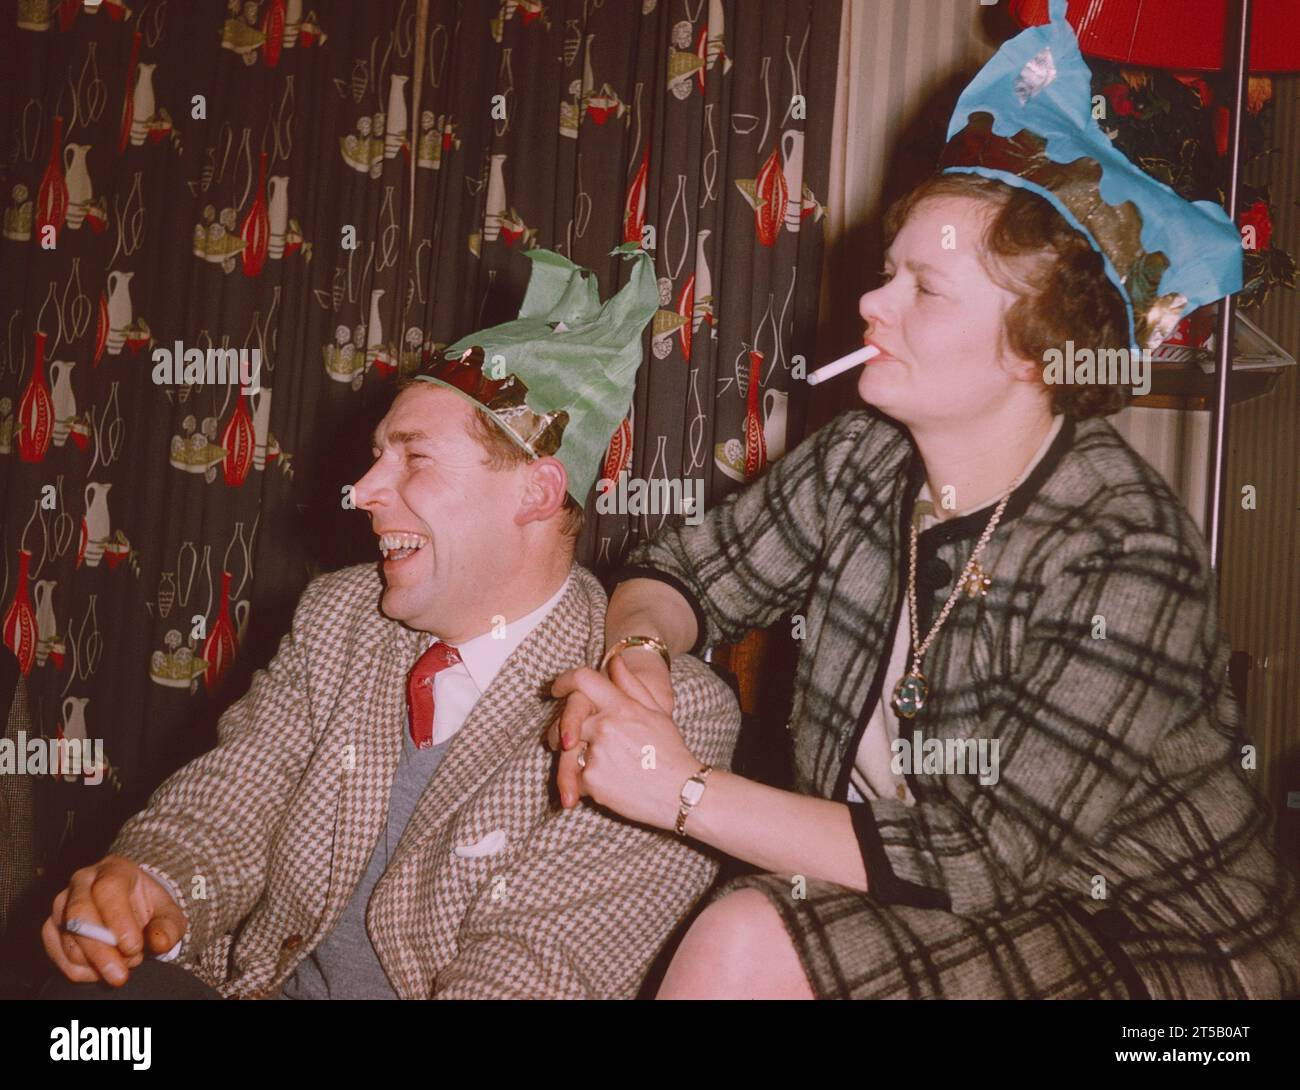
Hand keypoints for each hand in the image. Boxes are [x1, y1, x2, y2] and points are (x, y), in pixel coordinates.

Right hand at [41, 854, 187, 985]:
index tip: (133, 947)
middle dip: (101, 951)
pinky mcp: (50, 927)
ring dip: (93, 961)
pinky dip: (79, 970)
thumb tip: (160, 943)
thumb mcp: (168, 913)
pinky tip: (100, 971)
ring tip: (121, 964)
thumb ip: (168, 926)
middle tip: (121, 973)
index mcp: (113, 869)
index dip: (119, 921)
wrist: (131, 907)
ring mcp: (62, 904)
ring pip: (67, 937)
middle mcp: (82, 882)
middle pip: (80, 914)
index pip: (108, 889)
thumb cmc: (148, 907)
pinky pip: (56, 954)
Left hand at [549, 654, 698, 829]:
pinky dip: (587, 784)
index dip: (564, 680)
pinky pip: (576, 778)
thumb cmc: (671, 752)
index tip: (555, 689)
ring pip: (571, 751)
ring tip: (608, 770)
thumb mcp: (656, 712)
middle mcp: (605, 726)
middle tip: (574, 744)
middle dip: (568, 732)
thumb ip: (631, 685)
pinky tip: (612, 785)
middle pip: (570, 720)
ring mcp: (596, 753)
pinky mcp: (590, 781)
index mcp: (622, 707)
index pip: (583, 680)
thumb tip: (615, 659)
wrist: (681, 793)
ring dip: (581, 759)